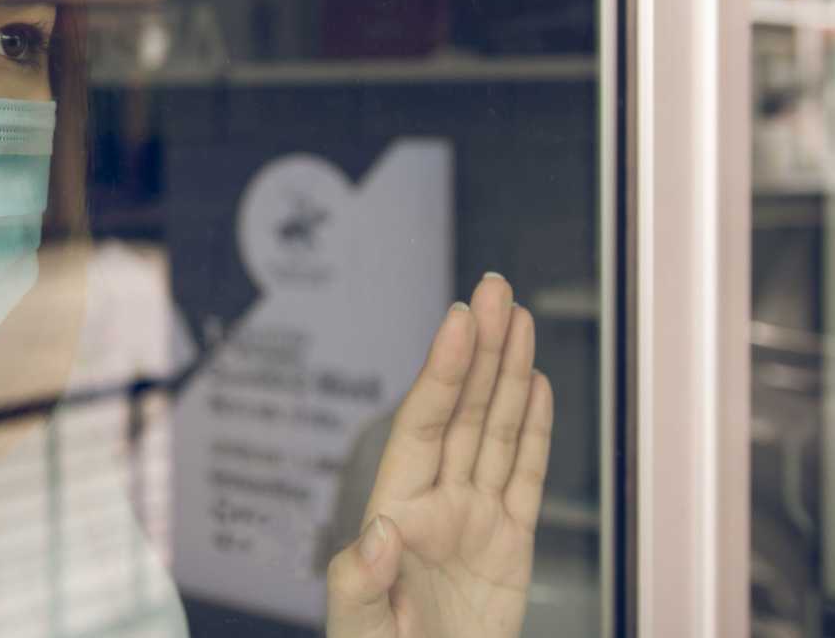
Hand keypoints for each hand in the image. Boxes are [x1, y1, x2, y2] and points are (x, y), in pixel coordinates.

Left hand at [325, 274, 552, 637]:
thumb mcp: (356, 628)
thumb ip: (360, 581)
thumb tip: (380, 534)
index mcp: (397, 511)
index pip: (424, 424)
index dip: (442, 371)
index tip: (458, 321)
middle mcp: (437, 503)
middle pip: (464, 410)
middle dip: (481, 349)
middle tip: (495, 289)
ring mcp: (475, 520)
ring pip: (498, 431)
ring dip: (510, 375)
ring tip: (519, 319)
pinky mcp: (510, 545)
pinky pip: (527, 477)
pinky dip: (536, 432)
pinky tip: (536, 387)